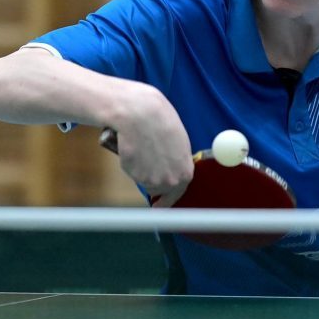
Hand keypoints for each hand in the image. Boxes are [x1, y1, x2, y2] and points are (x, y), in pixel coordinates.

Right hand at [109, 84, 193, 202]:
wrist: (141, 114)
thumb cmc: (161, 122)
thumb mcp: (178, 141)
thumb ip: (177, 159)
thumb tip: (172, 166)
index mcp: (186, 172)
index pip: (179, 192)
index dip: (169, 199)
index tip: (161, 204)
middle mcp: (171, 181)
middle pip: (161, 191)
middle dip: (155, 187)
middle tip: (147, 179)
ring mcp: (152, 180)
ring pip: (146, 182)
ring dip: (143, 172)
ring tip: (143, 151)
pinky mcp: (135, 175)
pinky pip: (133, 173)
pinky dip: (132, 164)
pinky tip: (135, 149)